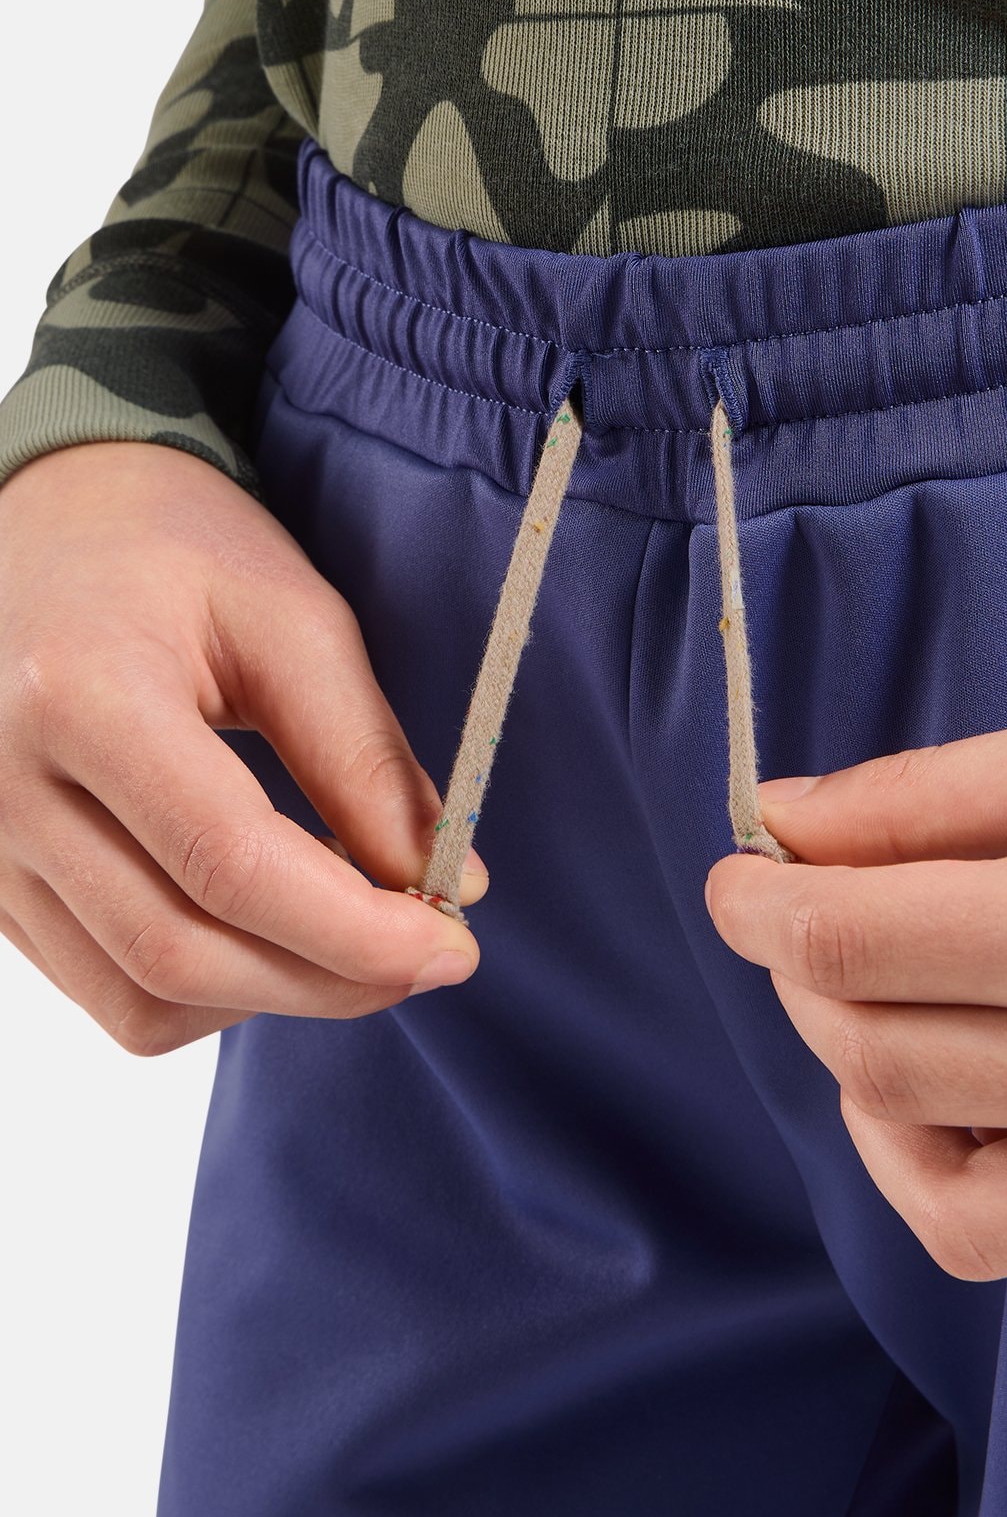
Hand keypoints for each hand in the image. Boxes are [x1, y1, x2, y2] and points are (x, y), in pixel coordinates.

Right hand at [0, 441, 482, 1054]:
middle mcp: (2, 786)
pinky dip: (212, 994)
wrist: (45, 516)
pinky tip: (273, 938)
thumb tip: (450, 884)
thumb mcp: (291, 617)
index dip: (356, 932)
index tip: (452, 946)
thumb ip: (367, 757)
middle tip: (427, 957)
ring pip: (141, 999)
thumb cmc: (172, 550)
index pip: (230, 864)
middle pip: (181, 952)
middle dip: (329, 980)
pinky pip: (109, 991)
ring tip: (355, 944)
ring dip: (275, 998)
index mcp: (80, 694)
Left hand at [706, 660, 1006, 1339]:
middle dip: (816, 994)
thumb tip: (784, 823)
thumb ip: (941, 796)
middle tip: (823, 929)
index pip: (858, 951)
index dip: (768, 909)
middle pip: (887, 1073)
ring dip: (889, 1126)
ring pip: (959, 1213)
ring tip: (901, 1040)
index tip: (743, 876)